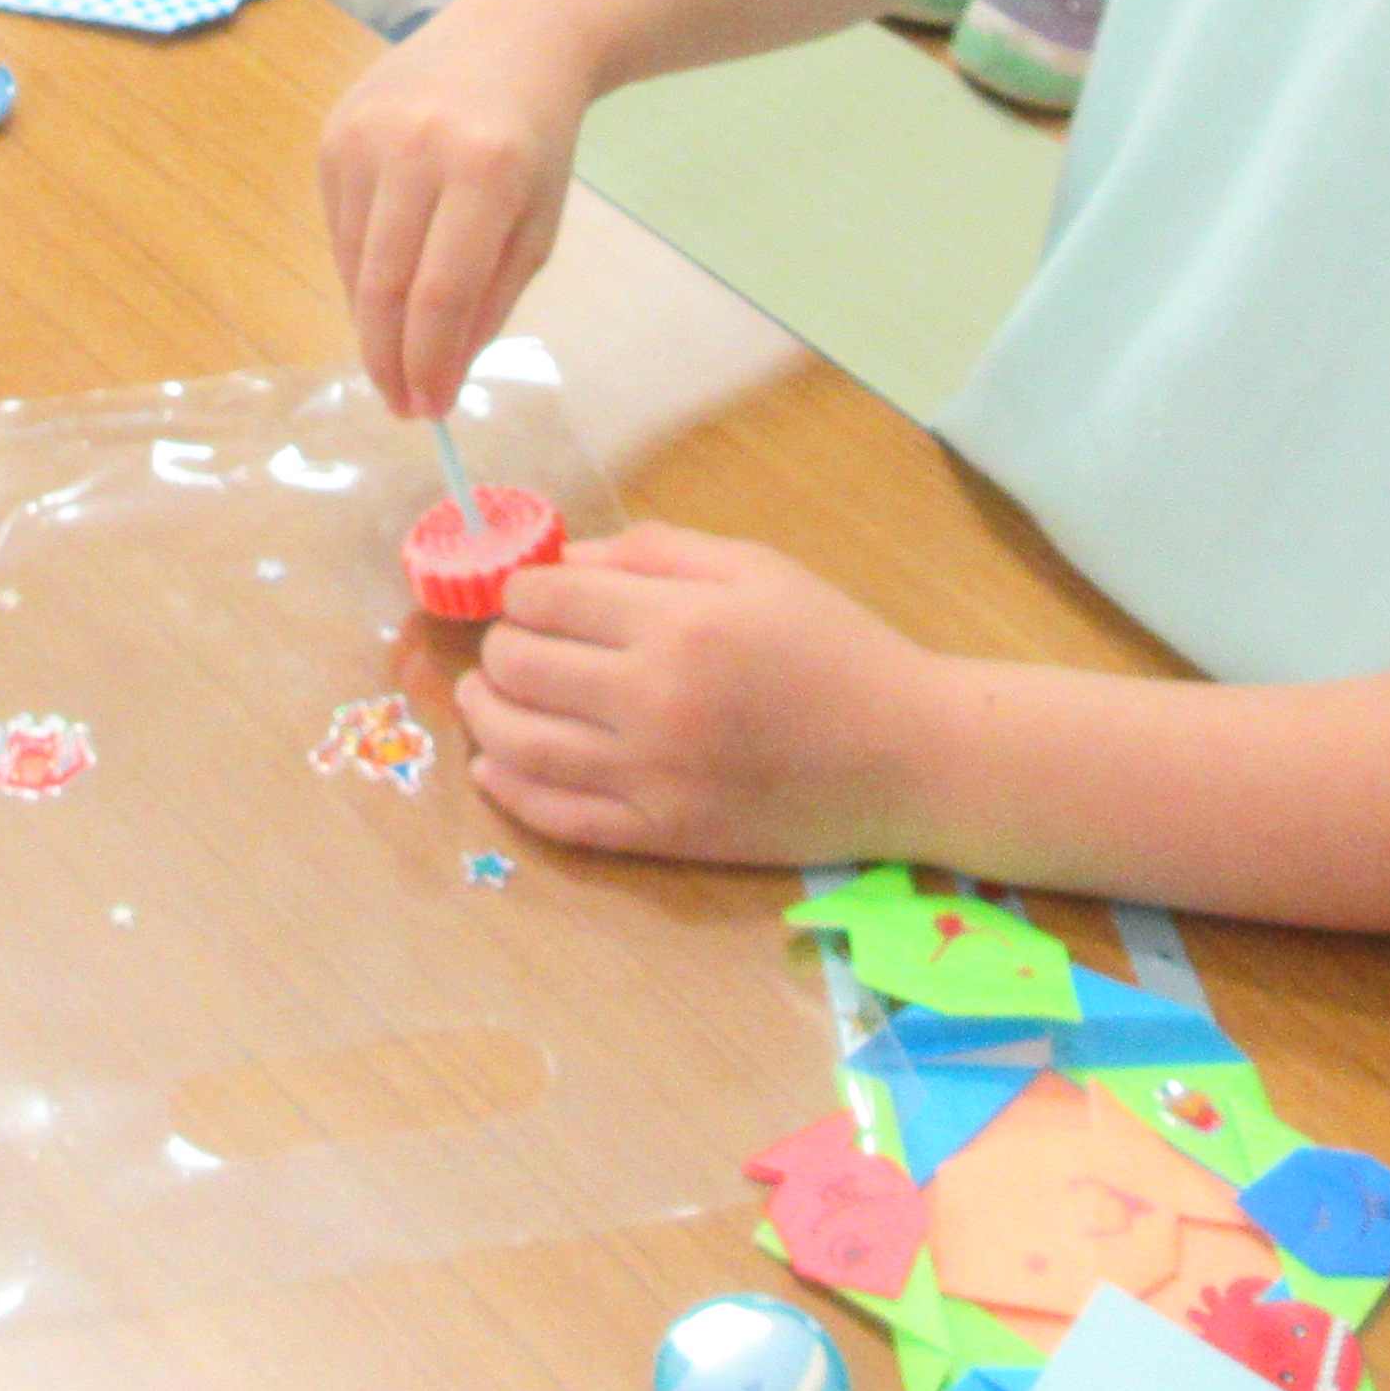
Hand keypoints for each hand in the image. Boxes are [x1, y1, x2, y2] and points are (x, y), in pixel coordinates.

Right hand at [323, 0, 593, 412]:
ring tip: (398, 350)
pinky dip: (360, 269)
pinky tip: (386, 280)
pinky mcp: (333, 129)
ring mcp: (365, 133)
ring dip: (372, 320)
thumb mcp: (538, 224)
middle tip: (401, 405)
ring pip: (353, 261)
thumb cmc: (537, 140)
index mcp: (485, 171)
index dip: (428, 364)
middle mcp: (417, 146)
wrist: (513, 31)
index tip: (429, 412)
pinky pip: (338, 225)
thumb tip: (439, 377)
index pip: (439, 294)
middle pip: (383, 284)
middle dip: (388, 359)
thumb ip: (490, 302)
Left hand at [456, 525, 943, 861]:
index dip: (522, 590)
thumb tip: (562, 561)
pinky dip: (509, 792)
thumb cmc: (835, 647)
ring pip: (519, 746)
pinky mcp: (661, 837)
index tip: (533, 594)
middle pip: (520, 666)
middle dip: (500, 646)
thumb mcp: (755, 568)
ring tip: (481, 697)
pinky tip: (493, 768)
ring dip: (483, 715)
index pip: (543, 599)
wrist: (907, 756)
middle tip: (513, 642)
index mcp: (678, 623)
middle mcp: (652, 700)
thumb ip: (652, 553)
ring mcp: (652, 778)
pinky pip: (557, 819)